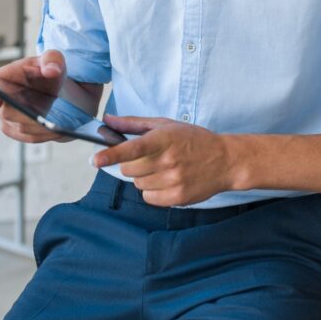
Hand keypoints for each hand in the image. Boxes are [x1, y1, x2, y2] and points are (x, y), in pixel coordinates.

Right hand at [0, 50, 67, 143]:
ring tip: (56, 127)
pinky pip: (29, 137)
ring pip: (20, 128)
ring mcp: (7, 117)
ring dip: (37, 128)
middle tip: (42, 119)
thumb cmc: (46, 68)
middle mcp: (0, 100)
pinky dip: (43, 136)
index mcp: (3, 79)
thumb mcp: (52, 59)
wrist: (50, 85)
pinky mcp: (18, 130)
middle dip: (25, 115)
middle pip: (7, 113)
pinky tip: (57, 132)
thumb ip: (52, 60)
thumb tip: (51, 71)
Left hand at [92, 114, 237, 205]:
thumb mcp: (165, 125)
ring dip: (144, 178)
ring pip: (138, 184)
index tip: (95, 160)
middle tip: (149, 157)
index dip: (111, 155)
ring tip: (163, 168)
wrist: (225, 160)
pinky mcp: (178, 198)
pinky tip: (167, 180)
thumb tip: (107, 121)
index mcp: (164, 139)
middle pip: (130, 169)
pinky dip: (152, 191)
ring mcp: (174, 181)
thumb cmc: (194, 139)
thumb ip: (134, 124)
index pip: (132, 148)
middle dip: (132, 164)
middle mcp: (168, 160)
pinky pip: (149, 198)